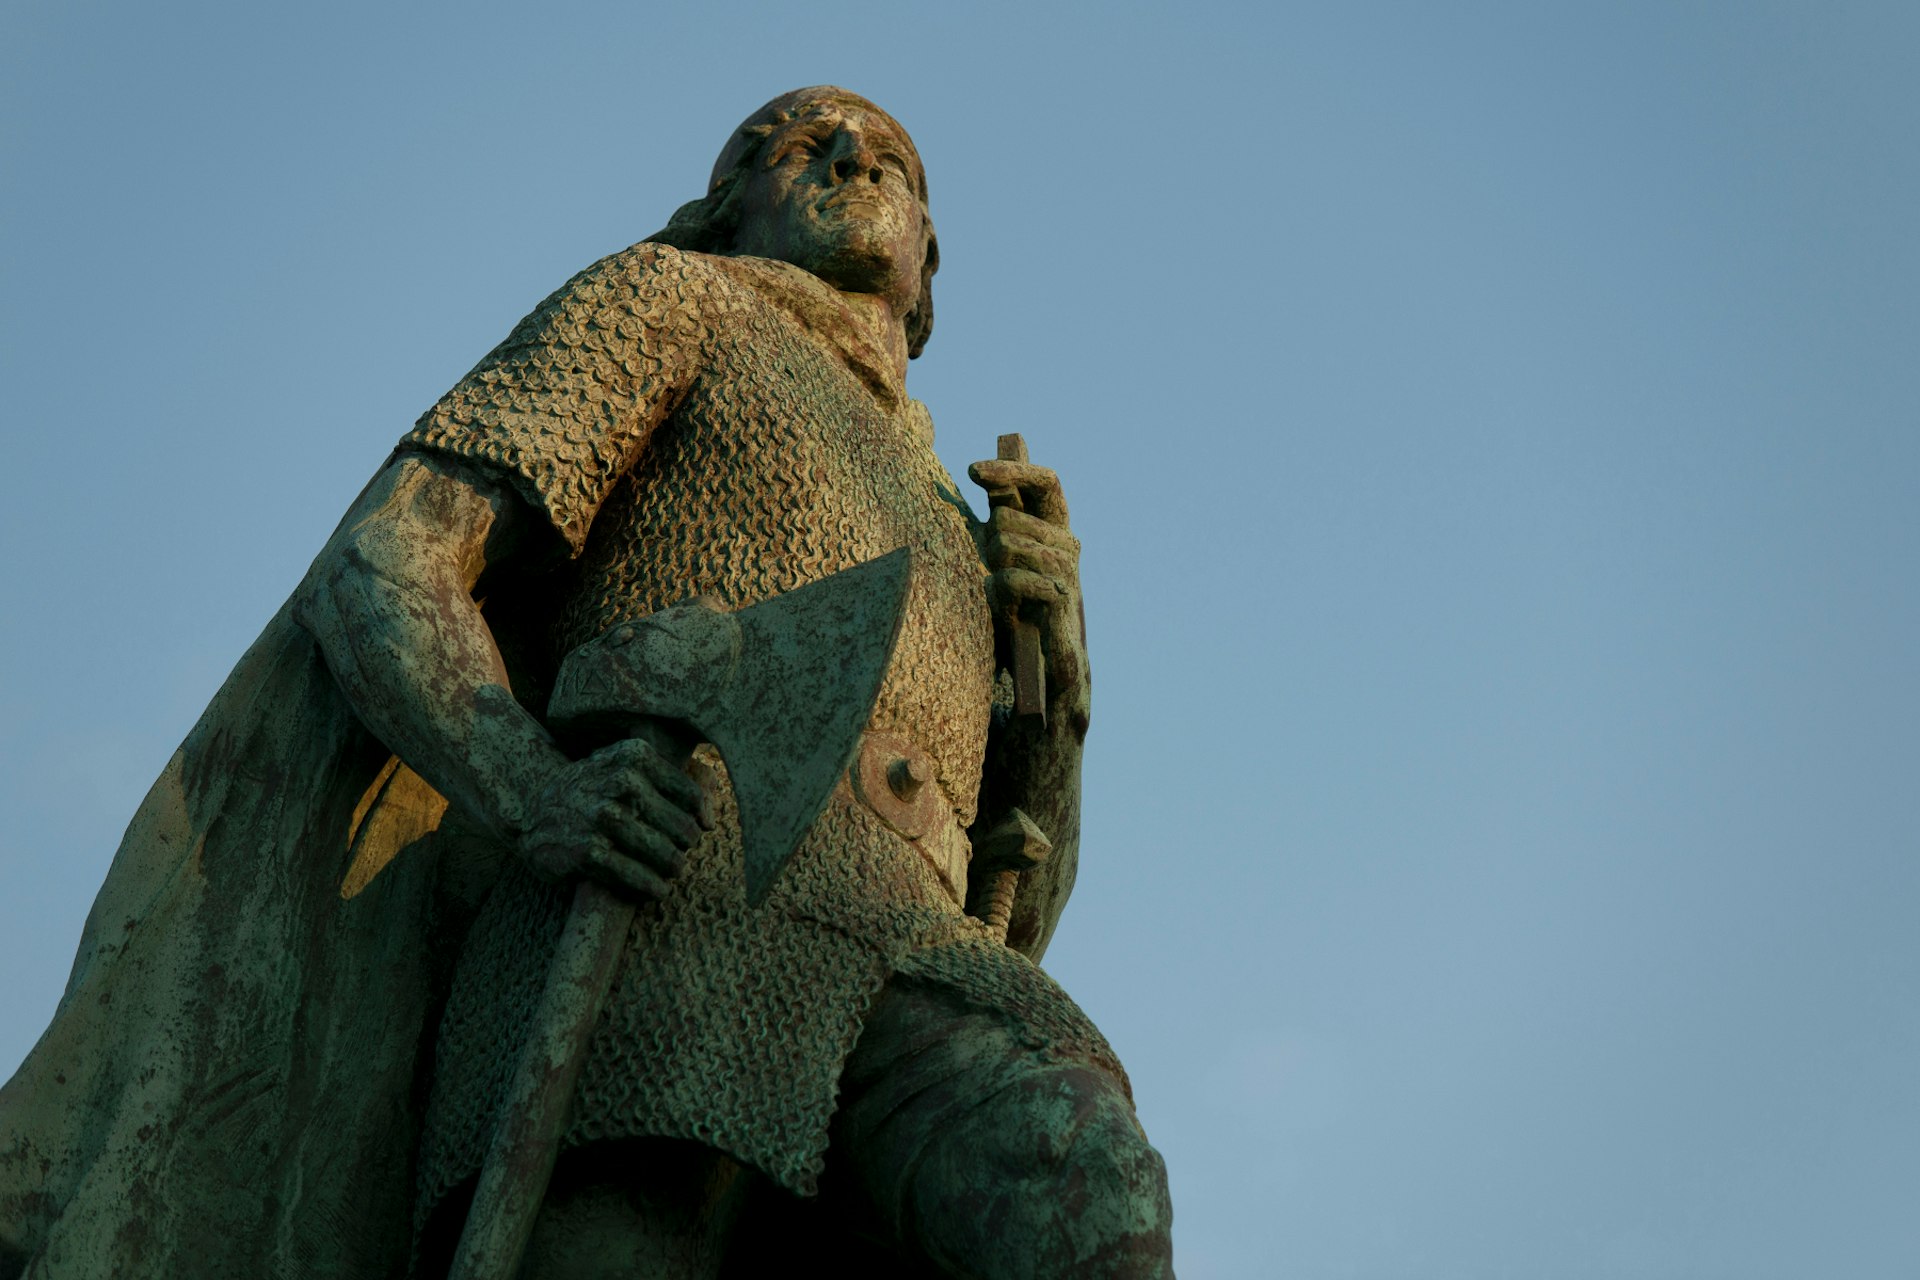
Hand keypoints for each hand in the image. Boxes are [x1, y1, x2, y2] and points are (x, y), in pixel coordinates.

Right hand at [517, 737, 711, 898]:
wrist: (533, 811)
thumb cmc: (592, 790)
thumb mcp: (622, 766)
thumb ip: (668, 779)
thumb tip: (709, 817)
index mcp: (634, 757)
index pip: (691, 795)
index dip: (700, 818)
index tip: (701, 829)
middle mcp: (620, 783)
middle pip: (682, 828)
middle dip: (685, 846)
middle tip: (679, 854)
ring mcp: (603, 817)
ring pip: (664, 854)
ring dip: (672, 868)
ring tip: (671, 871)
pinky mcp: (589, 851)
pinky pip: (637, 876)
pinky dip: (652, 887)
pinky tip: (658, 890)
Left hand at [966, 456, 1089, 725]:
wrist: (1043, 686)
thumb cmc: (1017, 623)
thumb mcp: (999, 569)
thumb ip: (995, 529)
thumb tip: (974, 479)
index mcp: (1054, 533)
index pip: (1045, 483)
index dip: (1011, 469)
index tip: (971, 469)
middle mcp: (1068, 550)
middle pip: (1013, 518)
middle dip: (989, 541)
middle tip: (991, 572)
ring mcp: (1070, 578)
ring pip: (1013, 543)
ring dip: (994, 567)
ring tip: (997, 596)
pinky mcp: (1065, 608)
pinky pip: (1024, 579)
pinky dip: (1004, 589)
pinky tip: (1000, 604)